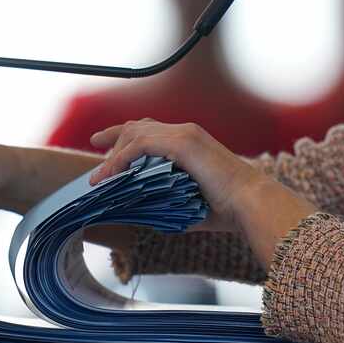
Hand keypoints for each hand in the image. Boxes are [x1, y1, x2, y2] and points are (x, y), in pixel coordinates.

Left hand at [88, 119, 263, 232]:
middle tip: (94, 151)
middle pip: (138, 126)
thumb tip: (142, 216)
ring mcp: (184, 135)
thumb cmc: (227, 209)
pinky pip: (140, 146)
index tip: (104, 145)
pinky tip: (111, 174)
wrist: (249, 203)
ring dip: (114, 155)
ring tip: (99, 176)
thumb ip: (166, 205)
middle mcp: (186, 132)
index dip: (125, 136)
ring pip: (135, 134)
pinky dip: (122, 159)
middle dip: (112, 137)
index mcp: (190, 141)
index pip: (150, 130)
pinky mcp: (182, 144)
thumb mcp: (188, 204)